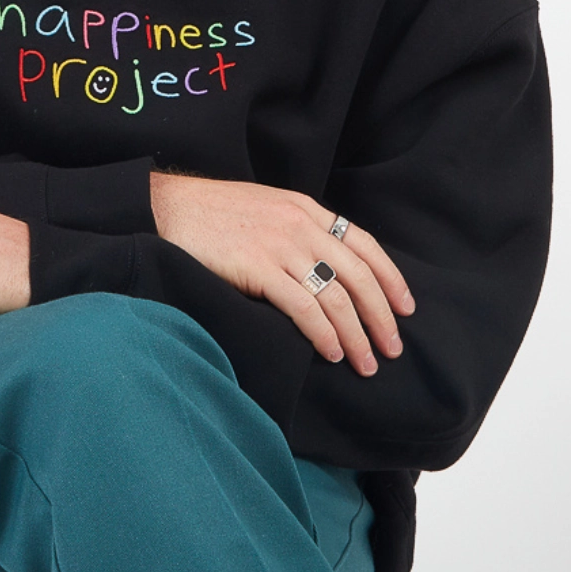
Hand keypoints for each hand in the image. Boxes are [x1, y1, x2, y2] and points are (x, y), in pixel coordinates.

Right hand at [150, 174, 414, 376]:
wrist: (165, 208)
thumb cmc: (210, 215)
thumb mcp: (265, 210)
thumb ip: (296, 232)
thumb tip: (324, 270)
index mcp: (305, 209)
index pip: (365, 244)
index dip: (391, 279)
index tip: (405, 309)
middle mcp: (300, 224)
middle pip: (358, 275)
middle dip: (381, 316)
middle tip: (392, 349)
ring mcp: (280, 245)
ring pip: (336, 296)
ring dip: (357, 335)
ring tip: (366, 363)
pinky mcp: (257, 267)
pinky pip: (304, 306)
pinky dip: (324, 333)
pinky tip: (332, 353)